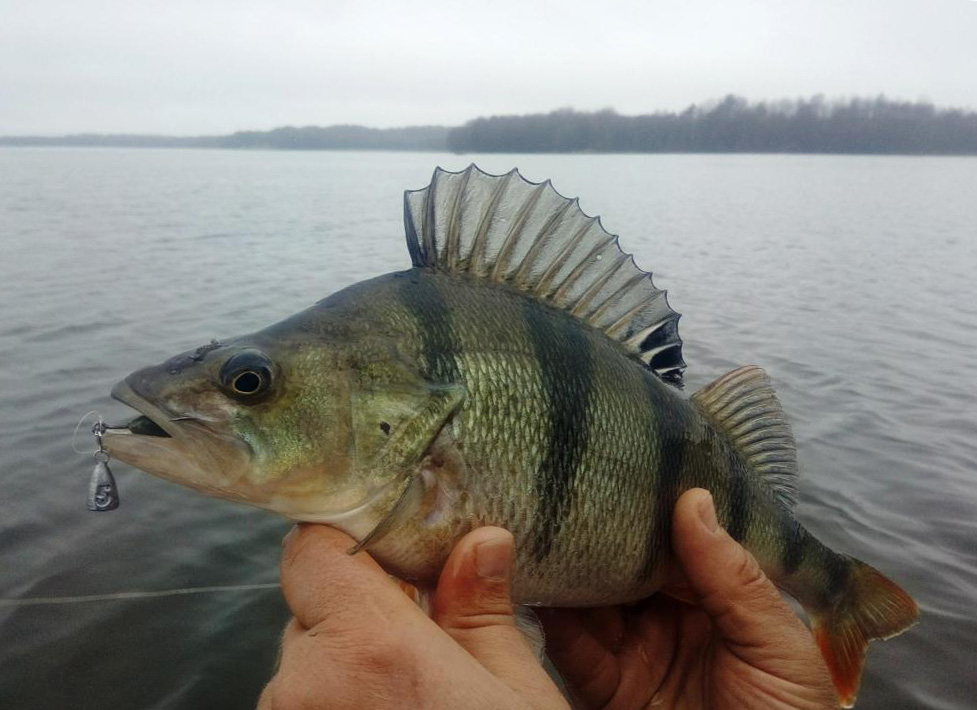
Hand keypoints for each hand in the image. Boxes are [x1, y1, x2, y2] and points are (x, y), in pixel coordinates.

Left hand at [257, 524, 568, 709]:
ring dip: (346, 675)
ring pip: (303, 671)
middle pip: (311, 613)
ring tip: (412, 709)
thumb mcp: (517, 698)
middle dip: (360, 619)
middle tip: (421, 648)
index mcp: (368, 649)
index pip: (310, 551)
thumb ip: (481, 611)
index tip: (386, 560)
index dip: (348, 545)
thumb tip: (480, 541)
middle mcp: (304, 688)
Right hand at [540, 488, 836, 709]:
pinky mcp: (603, 690)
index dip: (647, 510)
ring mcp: (633, 653)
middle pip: (624, 566)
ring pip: (589, 599)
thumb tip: (692, 498)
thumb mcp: (778, 648)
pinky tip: (534, 579)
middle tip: (563, 485)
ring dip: (566, 566)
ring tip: (538, 522)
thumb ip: (735, 578)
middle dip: (598, 532)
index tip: (616, 469)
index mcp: (715, 601)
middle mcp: (667, 619)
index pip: (674, 544)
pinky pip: (571, 648)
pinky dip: (550, 615)